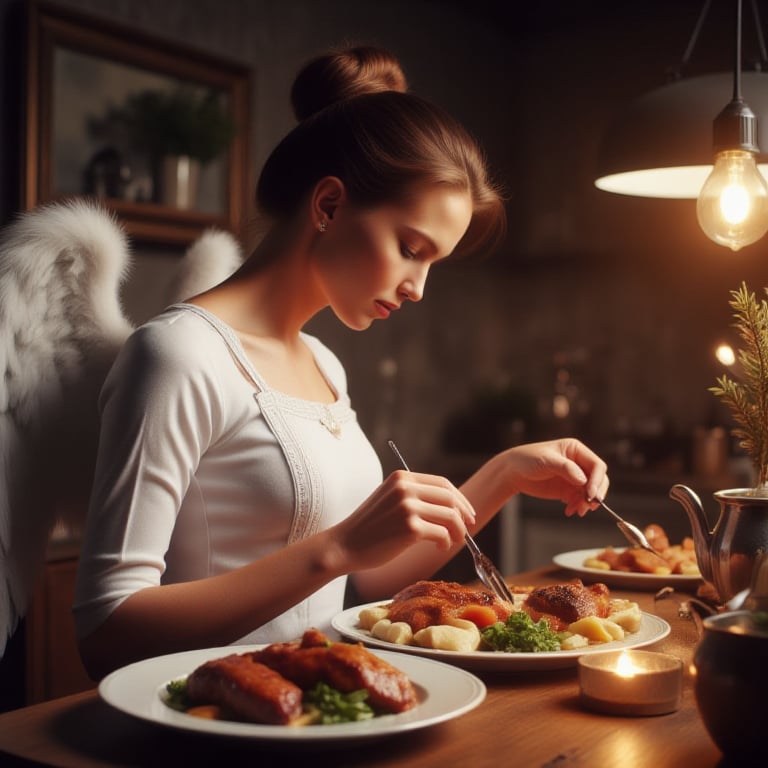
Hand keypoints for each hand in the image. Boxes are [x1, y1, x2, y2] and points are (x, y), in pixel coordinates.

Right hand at [329, 470, 475, 571]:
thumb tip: (449, 506)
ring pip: (450, 515)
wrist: (345, 545)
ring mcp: (408, 506)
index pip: (442, 483)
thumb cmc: (368, 528)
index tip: (466, 512)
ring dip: (458, 530)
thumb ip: (413, 496)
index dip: (459, 498)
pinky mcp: (410, 528)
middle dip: (464, 514)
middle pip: (449, 497)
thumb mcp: (389, 500)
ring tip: (454, 541)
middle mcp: (405, 487)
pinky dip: (446, 542)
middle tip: (468, 528)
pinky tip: (440, 547)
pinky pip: (442, 533)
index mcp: (401, 477)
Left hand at [502, 438, 608, 516]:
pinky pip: (580, 499)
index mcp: (576, 450)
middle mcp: (578, 463)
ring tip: (576, 511)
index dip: (597, 480)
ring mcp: (574, 477)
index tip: (591, 494)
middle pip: (598, 480)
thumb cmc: (527, 459)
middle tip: (588, 506)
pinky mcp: (567, 490)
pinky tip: (569, 511)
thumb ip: (566, 469)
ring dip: (586, 503)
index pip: (597, 465)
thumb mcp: (546, 461)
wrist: (512, 472)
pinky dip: (577, 506)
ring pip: (590, 492)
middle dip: (595, 494)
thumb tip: (584, 480)